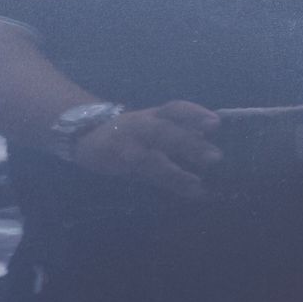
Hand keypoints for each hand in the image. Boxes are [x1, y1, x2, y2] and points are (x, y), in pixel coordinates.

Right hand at [72, 101, 221, 198]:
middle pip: (165, 132)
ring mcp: (127, 144)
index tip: (216, 123)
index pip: (175, 109)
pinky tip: (190, 193)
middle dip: (189, 144)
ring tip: (198, 183)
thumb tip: (211, 140)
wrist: (86, 134)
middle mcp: (141, 125)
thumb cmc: (131, 133)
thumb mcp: (153, 126)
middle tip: (217, 157)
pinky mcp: (117, 162)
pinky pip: (144, 175)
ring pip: (151, 158)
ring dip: (175, 171)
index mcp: (154, 115)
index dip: (195, 114)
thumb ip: (179, 132)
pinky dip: (167, 184)